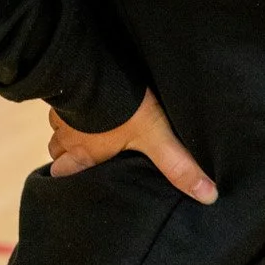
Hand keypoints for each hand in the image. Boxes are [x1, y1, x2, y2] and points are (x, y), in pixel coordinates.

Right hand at [49, 88, 217, 202]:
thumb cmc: (121, 108)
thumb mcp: (155, 137)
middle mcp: (67, 136)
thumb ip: (177, 165)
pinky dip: (72, 102)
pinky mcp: (66, 85)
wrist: (95, 68)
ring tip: (86, 125)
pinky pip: (62, 100)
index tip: (73, 182)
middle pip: (57, 153)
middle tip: (81, 153)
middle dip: (66, 155)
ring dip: (69, 128)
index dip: (67, 179)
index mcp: (84, 154)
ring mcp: (63, 110)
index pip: (62, 175)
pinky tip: (87, 95)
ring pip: (58, 127)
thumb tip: (207, 196)